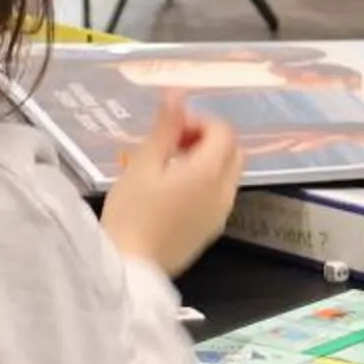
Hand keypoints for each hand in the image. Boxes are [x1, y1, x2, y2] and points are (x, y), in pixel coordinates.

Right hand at [99, 92, 241, 277]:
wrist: (130, 269)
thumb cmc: (131, 213)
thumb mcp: (143, 164)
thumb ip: (165, 128)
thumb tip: (178, 94)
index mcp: (209, 173)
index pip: (223, 132)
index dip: (198, 122)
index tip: (170, 131)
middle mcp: (224, 193)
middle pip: (232, 152)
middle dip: (208, 139)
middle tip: (173, 145)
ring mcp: (220, 215)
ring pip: (228, 175)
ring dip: (208, 162)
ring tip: (169, 168)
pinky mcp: (210, 232)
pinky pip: (219, 196)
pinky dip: (206, 184)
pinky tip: (173, 193)